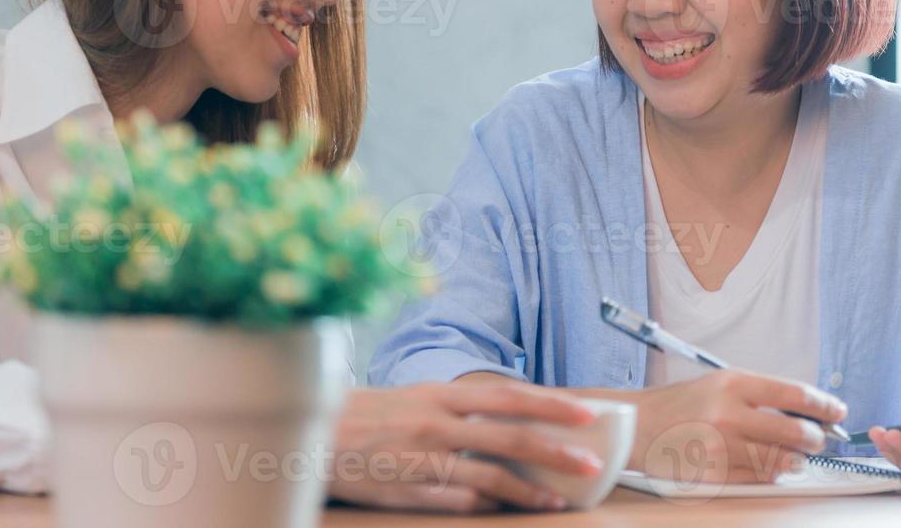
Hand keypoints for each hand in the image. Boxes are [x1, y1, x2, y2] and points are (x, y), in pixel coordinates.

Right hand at [327, 383, 604, 512]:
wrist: (310, 435)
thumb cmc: (365, 416)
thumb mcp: (413, 399)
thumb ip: (457, 409)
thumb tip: (509, 419)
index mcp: (438, 393)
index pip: (506, 394)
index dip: (549, 404)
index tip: (585, 412)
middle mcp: (435, 421)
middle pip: (509, 434)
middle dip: (556, 449)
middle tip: (590, 462)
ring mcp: (423, 459)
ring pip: (491, 474)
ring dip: (531, 489)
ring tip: (559, 499)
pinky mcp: (410, 490)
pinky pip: (460, 499)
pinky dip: (489, 505)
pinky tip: (509, 509)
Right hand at [631, 370, 847, 485]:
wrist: (638, 427)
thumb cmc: (679, 404)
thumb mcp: (718, 385)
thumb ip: (758, 396)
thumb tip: (802, 411)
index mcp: (731, 383)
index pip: (792, 393)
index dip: (822, 404)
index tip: (837, 411)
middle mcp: (728, 413)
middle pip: (794, 431)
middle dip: (814, 438)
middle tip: (817, 439)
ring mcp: (722, 447)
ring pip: (781, 460)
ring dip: (795, 460)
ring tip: (795, 456)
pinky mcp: (715, 475)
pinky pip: (759, 479)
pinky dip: (770, 475)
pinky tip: (768, 468)